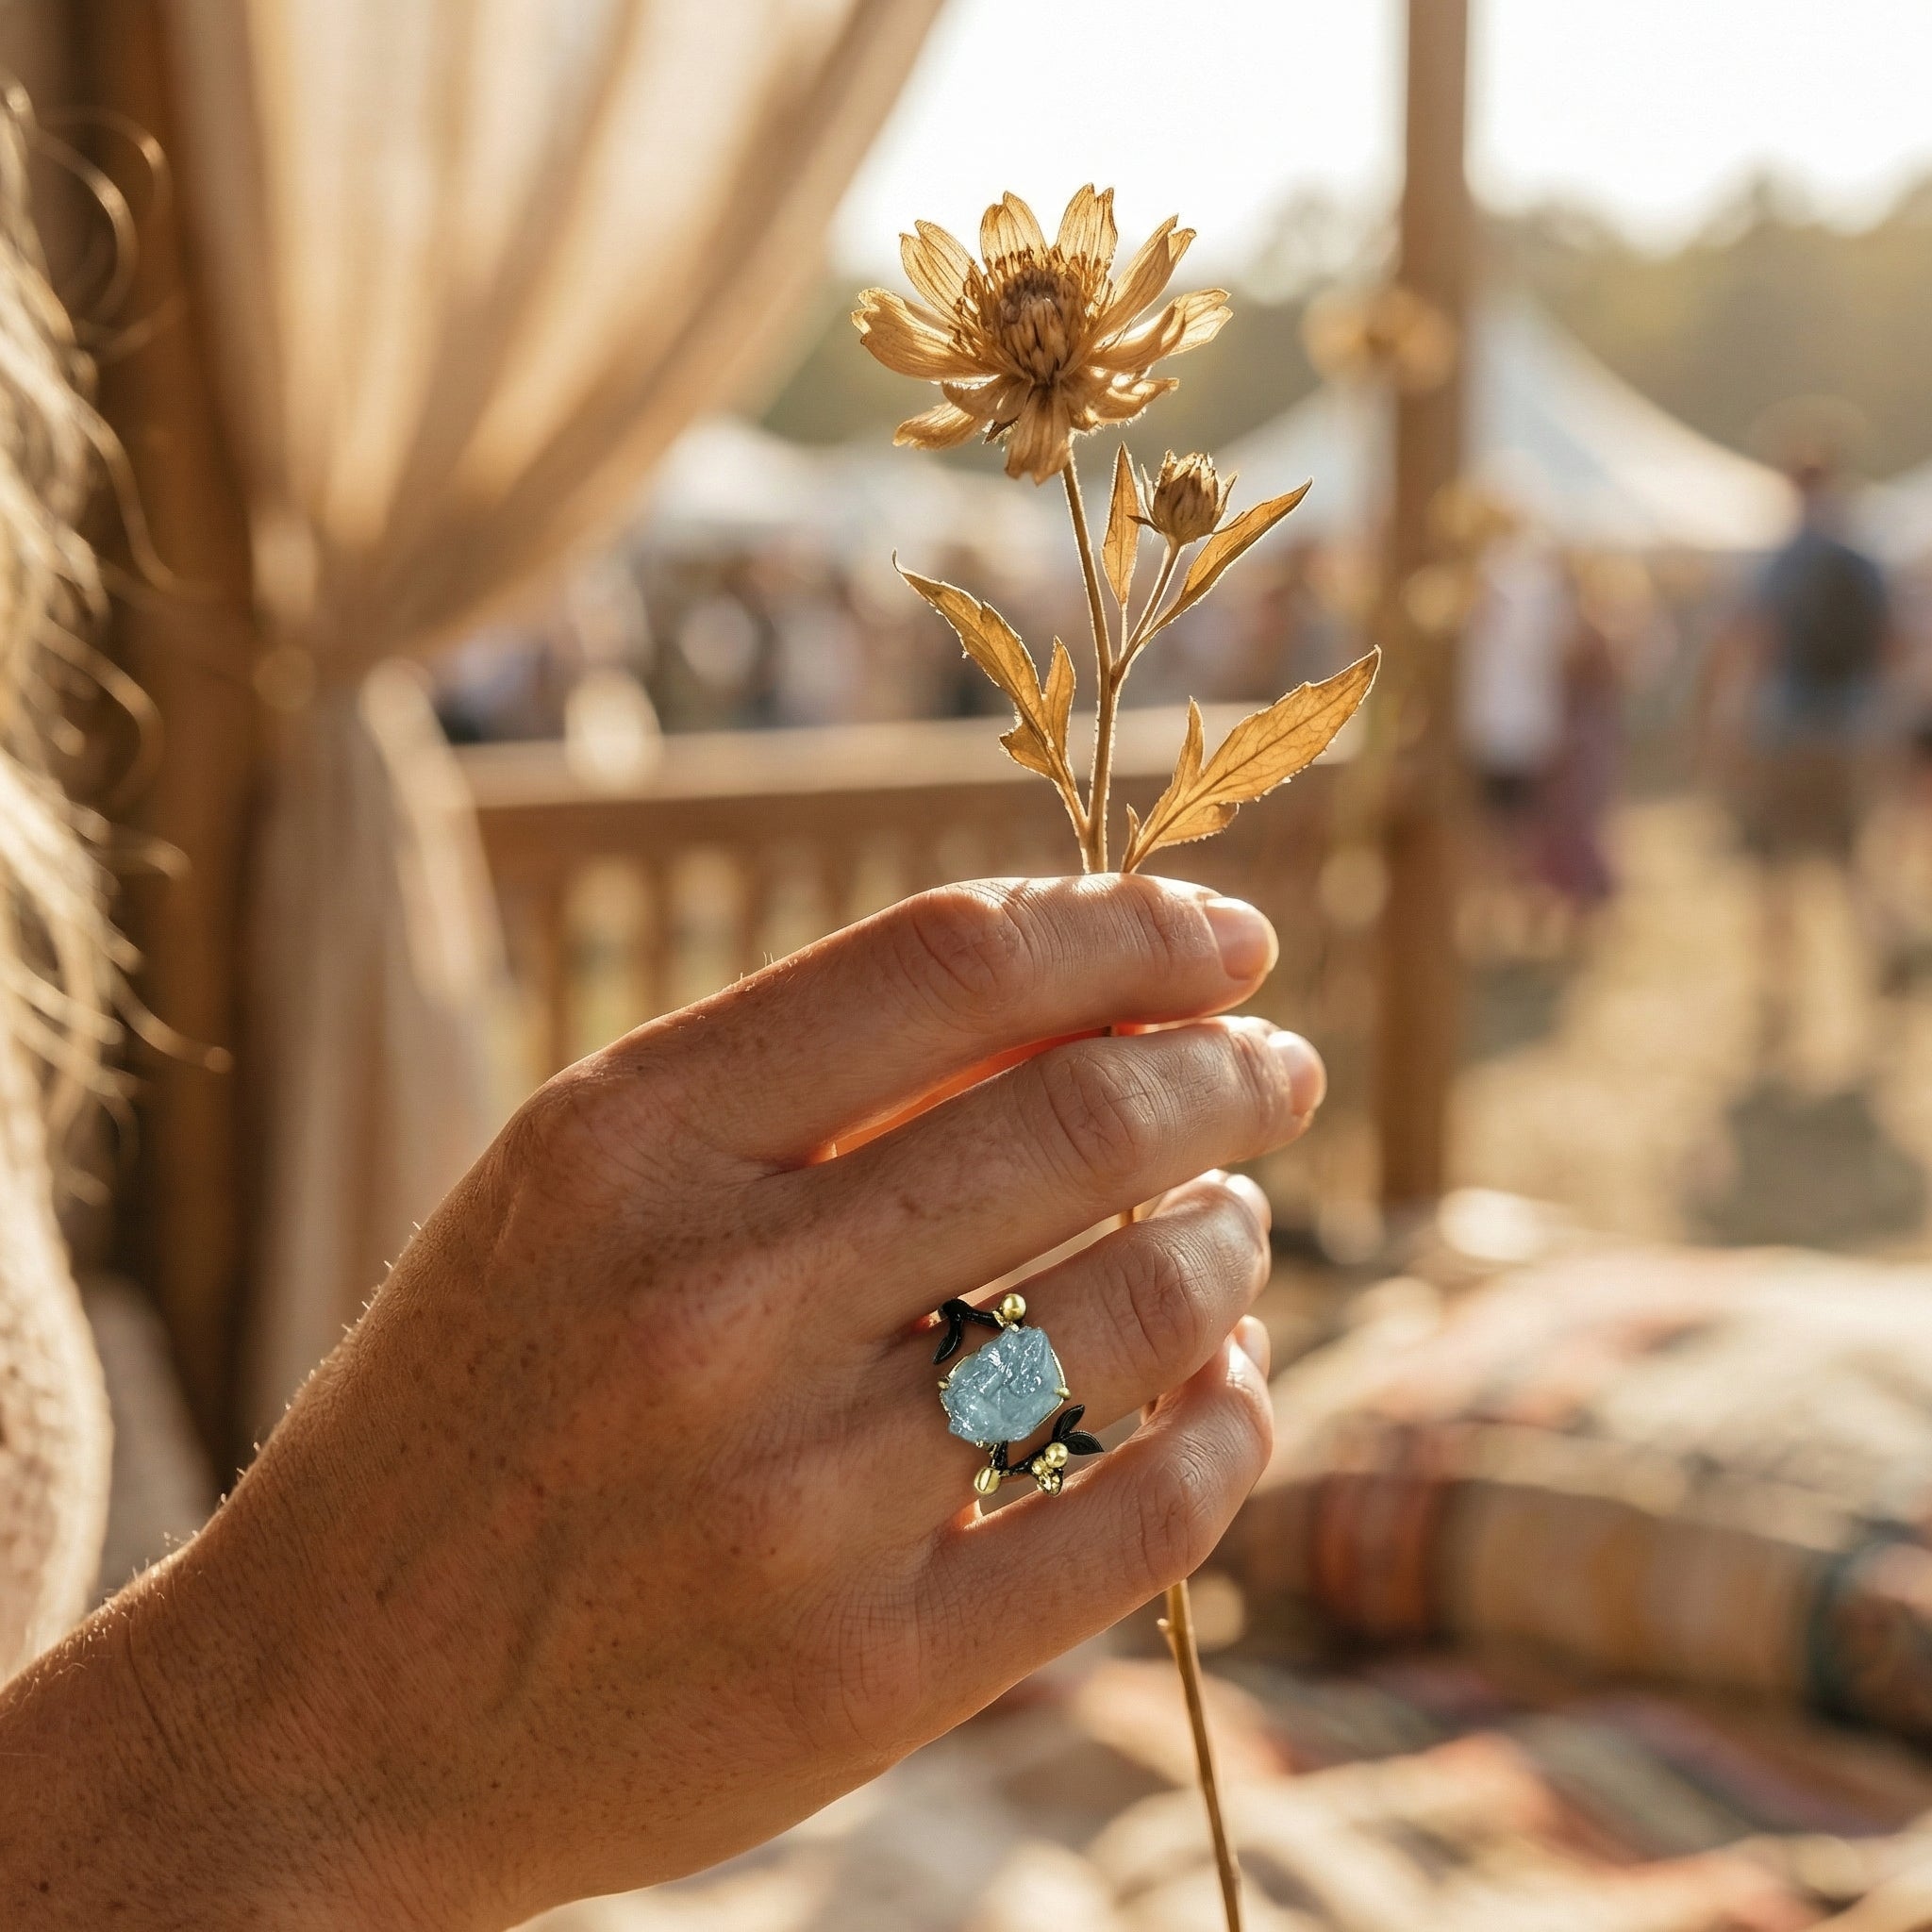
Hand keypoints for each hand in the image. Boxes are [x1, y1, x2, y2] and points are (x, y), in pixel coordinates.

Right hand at [0, 875, 1323, 1928]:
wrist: (316, 1721)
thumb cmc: (469, 1412)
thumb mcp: (572, 1195)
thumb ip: (797, 1090)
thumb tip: (1078, 997)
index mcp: (619, 1143)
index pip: (950, 963)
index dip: (1129, 924)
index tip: (1226, 936)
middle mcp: (707, 1308)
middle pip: (1080, 1119)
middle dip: (1229, 1071)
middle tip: (1276, 1070)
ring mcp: (789, 1507)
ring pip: (1141, 1313)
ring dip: (1233, 1243)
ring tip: (1234, 1226)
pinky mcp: (859, 1684)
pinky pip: (1139, 1522)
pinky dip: (1226, 1432)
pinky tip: (1224, 1393)